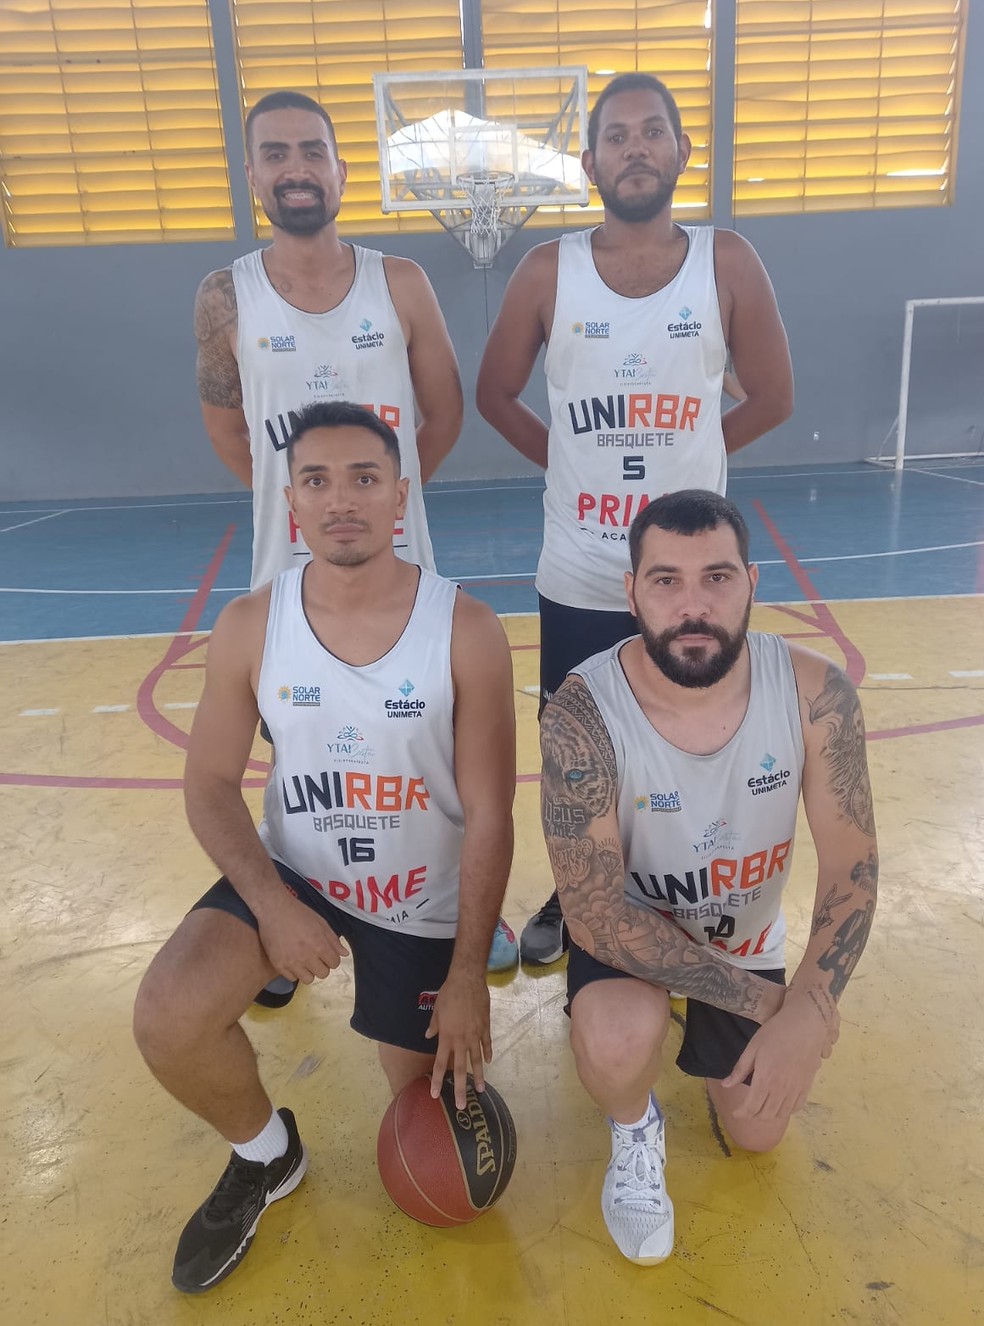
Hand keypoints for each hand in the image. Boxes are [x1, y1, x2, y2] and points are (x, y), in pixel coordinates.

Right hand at [255, 890, 347, 983]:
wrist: (274, 909)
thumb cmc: (299, 913)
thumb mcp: (321, 922)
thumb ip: (333, 940)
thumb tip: (344, 954)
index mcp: (319, 945)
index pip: (334, 963)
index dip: (332, 958)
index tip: (326, 954)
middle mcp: (307, 956)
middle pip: (323, 974)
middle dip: (322, 965)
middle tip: (314, 956)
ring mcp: (292, 962)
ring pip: (308, 979)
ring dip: (309, 971)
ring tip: (303, 960)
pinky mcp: (279, 965)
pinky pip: (292, 978)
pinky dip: (294, 971)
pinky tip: (292, 960)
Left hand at [425, 970, 491, 1108]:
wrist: (468, 981)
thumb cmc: (449, 994)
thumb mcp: (437, 1010)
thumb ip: (434, 1026)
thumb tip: (428, 1037)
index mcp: (447, 1037)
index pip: (441, 1064)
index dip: (438, 1080)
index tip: (435, 1095)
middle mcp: (461, 1040)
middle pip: (460, 1068)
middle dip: (460, 1088)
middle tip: (462, 1105)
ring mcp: (475, 1034)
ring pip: (476, 1060)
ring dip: (478, 1076)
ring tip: (481, 1090)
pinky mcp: (485, 1027)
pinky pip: (486, 1043)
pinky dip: (487, 1053)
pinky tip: (488, 1062)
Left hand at [722, 989, 837, 1118]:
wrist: (804, 1025)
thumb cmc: (775, 1033)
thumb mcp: (752, 1048)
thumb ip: (740, 1069)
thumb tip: (725, 1085)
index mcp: (765, 1080)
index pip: (751, 1107)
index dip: (742, 1113)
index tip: (736, 1112)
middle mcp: (781, 1090)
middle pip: (766, 1115)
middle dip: (753, 1115)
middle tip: (747, 1108)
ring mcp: (796, 1090)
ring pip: (781, 1114)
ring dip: (770, 1115)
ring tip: (762, 1108)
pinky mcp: (807, 1086)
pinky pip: (797, 1107)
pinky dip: (786, 1110)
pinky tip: (780, 1104)